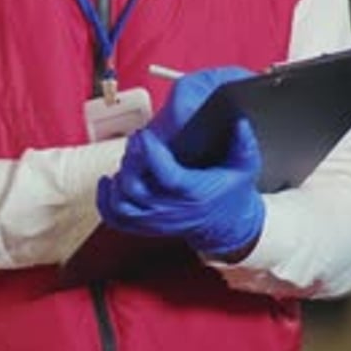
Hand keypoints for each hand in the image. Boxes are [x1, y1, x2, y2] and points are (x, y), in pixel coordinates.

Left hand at [97, 66, 264, 258]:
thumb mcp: (244, 167)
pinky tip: (108, 181)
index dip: (151, 153)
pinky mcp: (147, 225)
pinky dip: (106, 201)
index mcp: (193, 192)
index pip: (165, 174)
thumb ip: (243, 145)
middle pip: (137, 188)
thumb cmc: (232, 195)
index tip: (146, 135)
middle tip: (136, 141)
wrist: (229, 227)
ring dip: (118, 180)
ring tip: (126, 159)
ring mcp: (157, 220)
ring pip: (123, 205)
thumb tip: (239, 123)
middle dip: (131, 160)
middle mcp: (171, 209)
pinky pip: (118, 219)